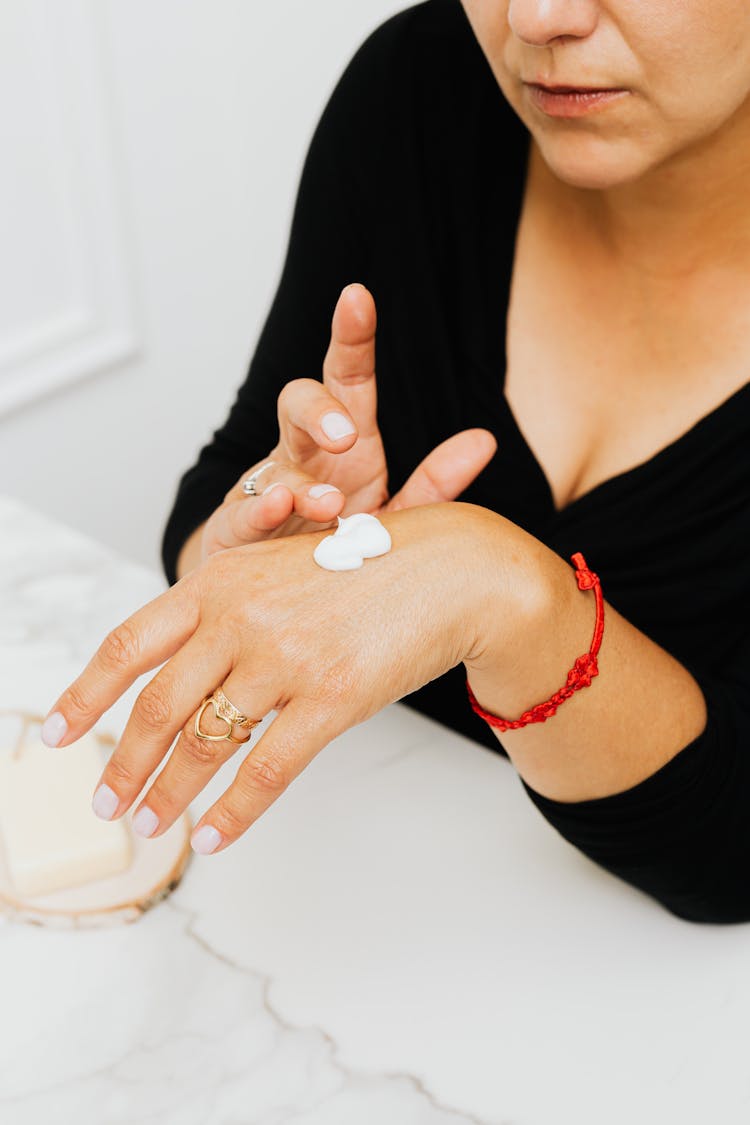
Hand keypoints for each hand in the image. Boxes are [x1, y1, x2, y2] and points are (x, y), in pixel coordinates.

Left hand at [43, 503, 522, 854]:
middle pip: (158, 705)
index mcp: (222, 577)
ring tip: (153, 827)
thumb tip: (185, 674)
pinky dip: (235, 811)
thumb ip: (230, 608)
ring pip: (206, 743)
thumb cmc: (373, 564)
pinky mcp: (333, 697)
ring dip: (171, 795)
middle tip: (107, 803)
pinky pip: (268, 770)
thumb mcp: (284, 565)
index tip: (60, 733)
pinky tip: (217, 836)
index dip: (87, 694)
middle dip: (124, 764)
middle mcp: (243, 614)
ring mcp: (286, 656)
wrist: (457, 568)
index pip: (130, 643)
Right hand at [198, 284, 496, 560]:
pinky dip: (259, 512)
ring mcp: (266, 488)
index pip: (348, 381)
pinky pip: (242, 515)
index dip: (351, 339)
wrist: (284, 596)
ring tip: (329, 504)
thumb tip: (485, 440)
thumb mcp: (396, 516)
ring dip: (300, 481)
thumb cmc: (339, 546)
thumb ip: (436, 483)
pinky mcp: (236, 530)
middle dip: (318, 410)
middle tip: (345, 435)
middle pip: (299, 404)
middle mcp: (301, 455)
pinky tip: (279, 508)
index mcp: (345, 444)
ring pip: (273, 464)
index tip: (357, 297)